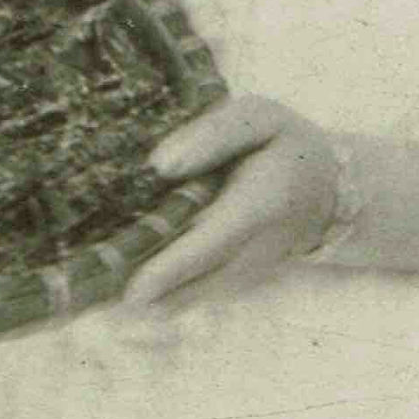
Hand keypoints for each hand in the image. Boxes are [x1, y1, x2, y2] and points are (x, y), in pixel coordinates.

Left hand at [116, 90, 349, 314]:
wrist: (329, 191)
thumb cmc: (286, 146)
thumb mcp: (261, 118)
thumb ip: (215, 133)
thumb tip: (160, 165)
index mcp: (259, 205)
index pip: (211, 244)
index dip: (171, 270)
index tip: (133, 291)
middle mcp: (253, 252)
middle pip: (193, 284)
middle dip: (142, 295)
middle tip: (90, 298)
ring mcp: (244, 275)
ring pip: (190, 299)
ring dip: (145, 301)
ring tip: (94, 298)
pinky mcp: (233, 284)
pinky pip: (192, 298)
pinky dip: (158, 297)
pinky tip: (118, 293)